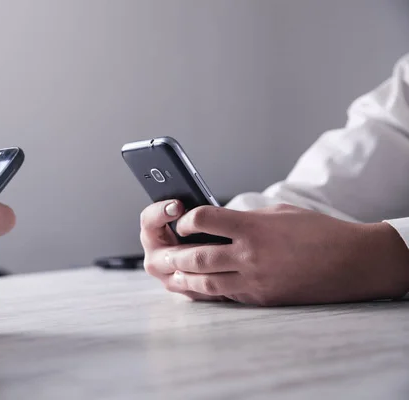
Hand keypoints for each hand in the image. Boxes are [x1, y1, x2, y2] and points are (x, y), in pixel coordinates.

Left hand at [141, 201, 408, 305]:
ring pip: (203, 282)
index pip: (203, 219)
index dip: (185, 219)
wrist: (353, 262)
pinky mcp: (260, 298)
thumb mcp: (278, 212)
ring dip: (179, 278)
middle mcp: (249, 254)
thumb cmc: (317, 231)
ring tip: (166, 272)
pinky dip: (202, 291)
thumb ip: (245, 218)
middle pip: (194, 256)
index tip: (181, 218)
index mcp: (253, 226)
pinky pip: (222, 296)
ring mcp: (254, 280)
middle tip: (158, 253)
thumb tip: (215, 223)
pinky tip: (190, 288)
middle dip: (170, 255)